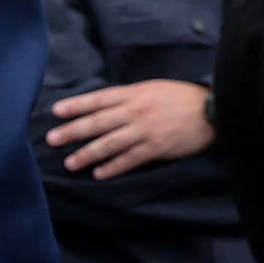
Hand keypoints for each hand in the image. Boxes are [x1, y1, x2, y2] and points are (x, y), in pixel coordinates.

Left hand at [47, 80, 213, 180]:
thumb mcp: (152, 89)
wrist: (212, 109)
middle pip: (98, 122)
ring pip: (110, 143)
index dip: (77, 105)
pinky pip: (130, 159)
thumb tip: (100, 107)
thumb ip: (127, 97)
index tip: (56, 111)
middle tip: (51, 140)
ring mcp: (146, 130)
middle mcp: (136, 111)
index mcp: (134, 94)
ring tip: (70, 163)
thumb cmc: (179, 98)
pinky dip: (114, 167)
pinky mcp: (157, 147)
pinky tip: (99, 174)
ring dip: (88, 154)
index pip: (99, 99)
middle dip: (73, 131)